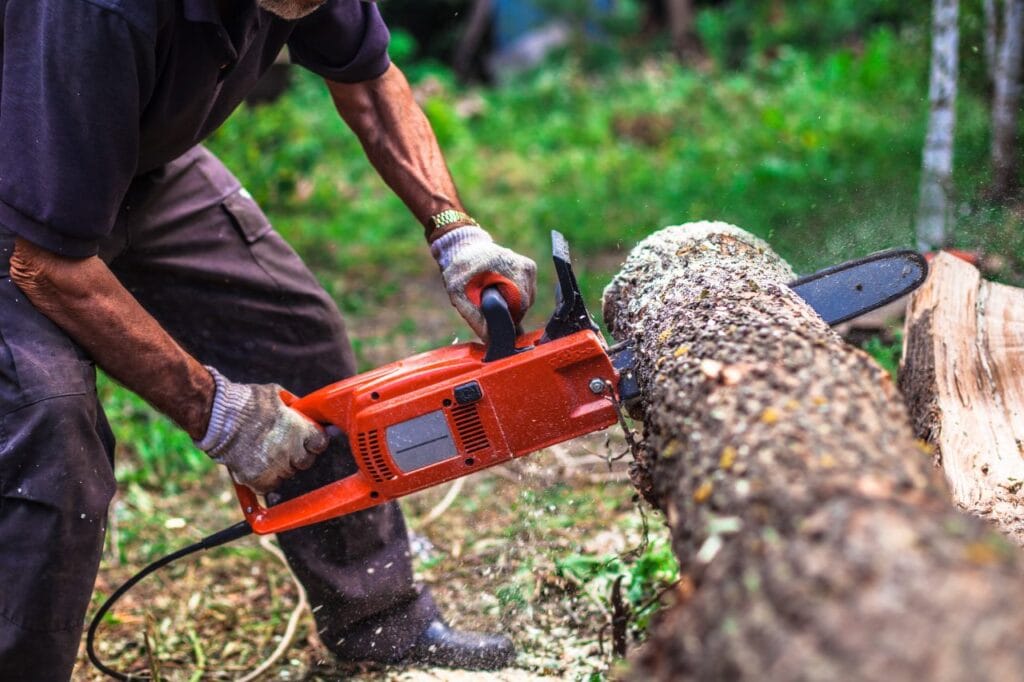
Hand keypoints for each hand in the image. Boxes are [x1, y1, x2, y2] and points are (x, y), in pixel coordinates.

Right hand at [195, 367, 327, 492]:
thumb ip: (291, 405)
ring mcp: (276, 467)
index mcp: (300, 429)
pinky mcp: (258, 479)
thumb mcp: (275, 394)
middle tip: (281, 446)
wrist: (217, 416)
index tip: (307, 440)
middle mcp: (292, 450)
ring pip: (287, 474)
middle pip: (305, 462)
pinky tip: (256, 467)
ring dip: (280, 467)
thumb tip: (300, 408)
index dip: (313, 441)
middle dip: (297, 455)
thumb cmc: (246, 402)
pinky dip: (264, 481)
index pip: (320, 443)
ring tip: (264, 453)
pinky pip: (269, 487)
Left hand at [431, 226, 536, 339]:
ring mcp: (528, 266)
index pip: (518, 306)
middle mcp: (522, 266)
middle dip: (507, 312)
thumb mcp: (460, 297)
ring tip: (494, 295)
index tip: (493, 320)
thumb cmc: (460, 273)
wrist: (466, 249)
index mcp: (505, 268)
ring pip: (527, 300)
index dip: (506, 318)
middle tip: (489, 307)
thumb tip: (491, 342)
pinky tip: (501, 289)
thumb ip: (477, 320)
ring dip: (512, 304)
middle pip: (524, 305)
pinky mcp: (530, 268)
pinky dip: (516, 296)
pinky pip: (528, 293)